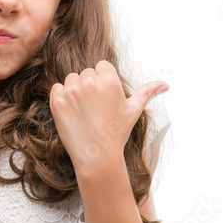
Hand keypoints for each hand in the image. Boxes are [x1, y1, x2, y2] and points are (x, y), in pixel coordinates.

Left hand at [49, 60, 168, 173]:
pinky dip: (62, 98)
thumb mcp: (134, 110)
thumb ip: (147, 93)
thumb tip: (165, 85)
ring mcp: (71, 91)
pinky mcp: (57, 101)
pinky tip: (72, 113)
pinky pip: (57, 89)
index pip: (102, 66)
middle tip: (95, 109)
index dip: (103, 81)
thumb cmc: (116, 133)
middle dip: (90, 86)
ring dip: (75, 91)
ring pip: (71, 79)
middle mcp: (89, 82)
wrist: (96, 156)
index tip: (104, 99)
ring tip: (84, 112)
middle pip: (86, 73)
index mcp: (109, 79)